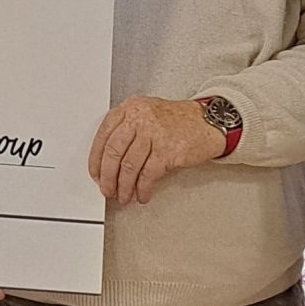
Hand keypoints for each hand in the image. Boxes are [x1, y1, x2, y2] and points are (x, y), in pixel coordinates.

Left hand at [89, 97, 226, 204]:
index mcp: (130, 109)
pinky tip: (142, 195)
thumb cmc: (178, 121)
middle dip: (107, 177)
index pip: (104, 136)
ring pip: (129, 166)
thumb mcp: (147, 114)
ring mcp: (154, 133)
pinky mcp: (168, 150)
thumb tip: (108, 163)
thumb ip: (126, 131)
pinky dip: (143, 189)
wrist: (209, 123)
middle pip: (114, 152)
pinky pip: (148, 175)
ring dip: (124, 187)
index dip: (96, 159)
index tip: (95, 174)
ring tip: (124, 196)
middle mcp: (140, 118)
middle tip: (107, 189)